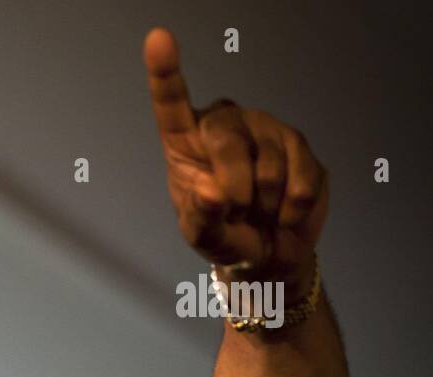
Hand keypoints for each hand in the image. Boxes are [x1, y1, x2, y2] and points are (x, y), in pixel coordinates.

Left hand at [143, 27, 327, 296]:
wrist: (267, 253)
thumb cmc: (222, 235)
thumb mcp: (201, 236)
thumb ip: (200, 218)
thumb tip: (211, 192)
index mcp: (187, 141)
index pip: (172, 103)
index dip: (165, 72)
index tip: (158, 39)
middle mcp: (227, 125)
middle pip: (227, 138)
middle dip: (233, 185)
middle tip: (236, 212)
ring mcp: (267, 131)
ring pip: (269, 163)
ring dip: (264, 203)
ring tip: (258, 213)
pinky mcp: (303, 149)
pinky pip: (301, 181)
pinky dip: (291, 210)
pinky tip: (283, 214)